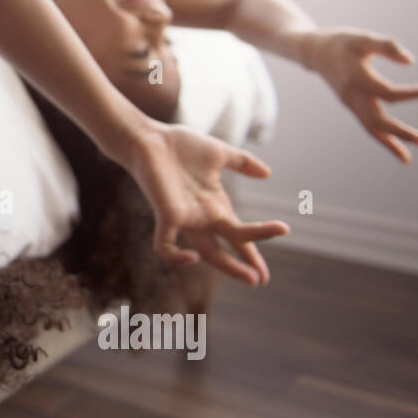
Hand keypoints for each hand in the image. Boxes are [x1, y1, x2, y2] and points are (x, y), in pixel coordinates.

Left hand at [123, 121, 289, 285]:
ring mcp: (184, 217)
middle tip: (261, 280)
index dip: (252, 251)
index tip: (267, 272)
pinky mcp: (166, 214)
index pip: (238, 235)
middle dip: (243, 265)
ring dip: (228, 265)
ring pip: (206, 251)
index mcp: (214, 205)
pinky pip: (164, 246)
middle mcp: (201, 216)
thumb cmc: (179, 146)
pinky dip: (175, 257)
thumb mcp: (220, 153)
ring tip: (250, 275)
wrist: (149, 138)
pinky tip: (193, 258)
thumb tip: (268, 174)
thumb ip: (243, 162)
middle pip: (224, 249)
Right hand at [302, 29, 417, 162]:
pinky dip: (381, 138)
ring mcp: (350, 103)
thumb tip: (411, 61)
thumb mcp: (363, 38)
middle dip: (399, 132)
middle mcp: (352, 95)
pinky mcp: (352, 106)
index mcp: (356, 78)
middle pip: (377, 120)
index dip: (412, 94)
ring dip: (389, 143)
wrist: (314, 52)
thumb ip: (387, 46)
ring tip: (407, 159)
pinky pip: (367, 125)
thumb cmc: (342, 42)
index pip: (388, 93)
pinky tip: (396, 147)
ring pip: (370, 128)